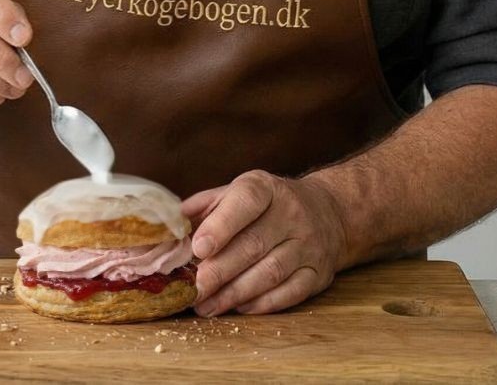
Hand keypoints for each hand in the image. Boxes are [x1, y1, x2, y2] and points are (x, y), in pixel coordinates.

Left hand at [183, 170, 346, 316]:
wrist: (327, 212)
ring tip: (206, 305)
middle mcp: (292, 214)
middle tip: (193, 289)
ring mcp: (309, 245)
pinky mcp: (318, 273)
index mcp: (266, 188)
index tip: (198, 248)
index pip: (245, 202)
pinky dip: (261, 304)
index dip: (221, 226)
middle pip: (254, 245)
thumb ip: (204, 207)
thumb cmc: (267, 205)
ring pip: (270, 273)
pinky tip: (238, 308)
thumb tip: (170, 226)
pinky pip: (290, 293)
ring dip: (234, 294)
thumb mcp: (237, 193)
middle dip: (219, 271)